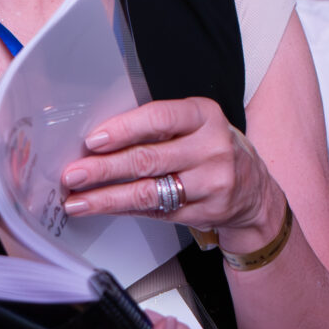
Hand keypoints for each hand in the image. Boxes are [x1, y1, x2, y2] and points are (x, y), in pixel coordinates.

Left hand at [62, 96, 281, 253]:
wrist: (255, 192)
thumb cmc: (213, 149)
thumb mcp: (196, 125)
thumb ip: (158, 127)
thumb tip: (100, 140)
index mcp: (204, 116)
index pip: (159, 118)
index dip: (123, 129)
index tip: (93, 140)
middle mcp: (211, 148)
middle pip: (148, 159)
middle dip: (103, 168)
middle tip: (73, 174)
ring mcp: (211, 183)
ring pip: (148, 192)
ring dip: (106, 198)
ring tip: (78, 200)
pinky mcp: (205, 212)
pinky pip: (156, 212)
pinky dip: (125, 210)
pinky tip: (104, 208)